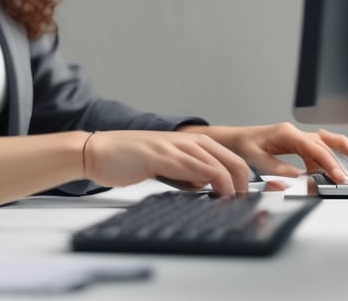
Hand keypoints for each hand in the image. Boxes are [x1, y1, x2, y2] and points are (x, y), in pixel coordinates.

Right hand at [82, 130, 252, 194]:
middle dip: (246, 185)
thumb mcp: (165, 165)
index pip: (230, 158)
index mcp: (189, 141)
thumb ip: (186, 172)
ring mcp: (175, 146)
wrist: (98, 151)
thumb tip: (206, 187)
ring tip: (234, 205)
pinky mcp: (163, 156)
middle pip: (233, 161)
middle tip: (244, 206)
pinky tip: (215, 196)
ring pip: (219, 165)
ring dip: (233, 188)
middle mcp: (187, 140)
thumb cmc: (128, 160)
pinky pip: (197, 168)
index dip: (245, 180)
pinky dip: (213, 183)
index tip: (249, 199)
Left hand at [178, 122, 347, 184]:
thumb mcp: (255, 159)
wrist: (233, 140)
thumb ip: (277, 168)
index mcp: (286, 133)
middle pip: (327, 144)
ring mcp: (299, 138)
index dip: (330, 162)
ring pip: (328, 145)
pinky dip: (332, 161)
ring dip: (344, 156)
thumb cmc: (242, 146)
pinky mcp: (299, 146)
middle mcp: (296, 133)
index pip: (315, 147)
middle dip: (345, 158)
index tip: (340, 177)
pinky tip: (341, 171)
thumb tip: (299, 178)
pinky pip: (320, 152)